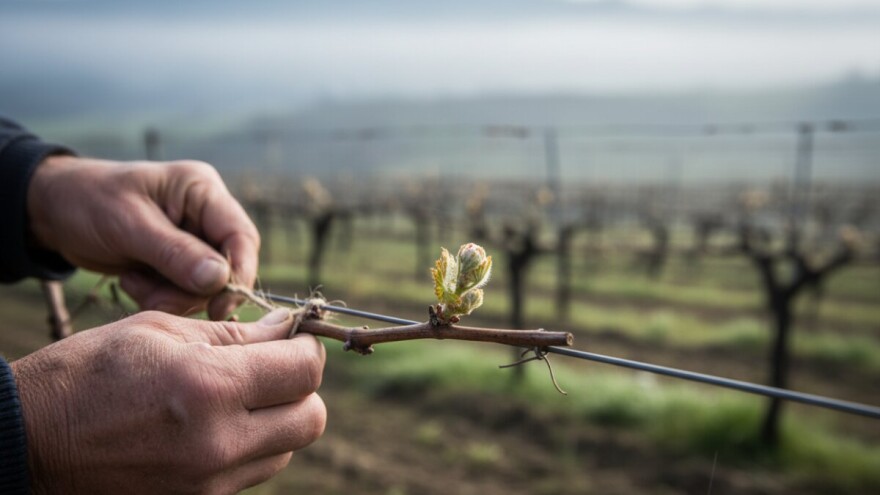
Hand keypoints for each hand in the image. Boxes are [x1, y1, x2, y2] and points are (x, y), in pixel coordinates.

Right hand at [11, 309, 325, 494]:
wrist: (28, 442)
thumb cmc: (87, 373)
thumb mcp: (159, 331)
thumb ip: (235, 333)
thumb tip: (286, 328)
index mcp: (207, 388)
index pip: (304, 372)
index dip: (309, 347)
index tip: (297, 336)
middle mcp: (218, 444)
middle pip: (310, 419)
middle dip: (302, 386)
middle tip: (276, 364)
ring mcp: (208, 483)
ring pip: (286, 448)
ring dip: (278, 418)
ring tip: (238, 394)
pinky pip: (253, 472)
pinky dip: (252, 446)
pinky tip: (218, 423)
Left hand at [27, 156, 259, 318]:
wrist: (53, 211)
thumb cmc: (88, 202)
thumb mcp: (129, 225)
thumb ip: (175, 253)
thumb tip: (220, 280)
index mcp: (202, 190)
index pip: (241, 236)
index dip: (239, 273)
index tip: (220, 307)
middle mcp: (206, 215)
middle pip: (228, 267)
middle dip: (192, 290)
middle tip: (154, 297)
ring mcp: (194, 240)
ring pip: (206, 286)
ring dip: (170, 296)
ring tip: (133, 281)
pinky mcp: (179, 262)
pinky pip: (185, 293)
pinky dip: (159, 296)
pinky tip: (132, 280)